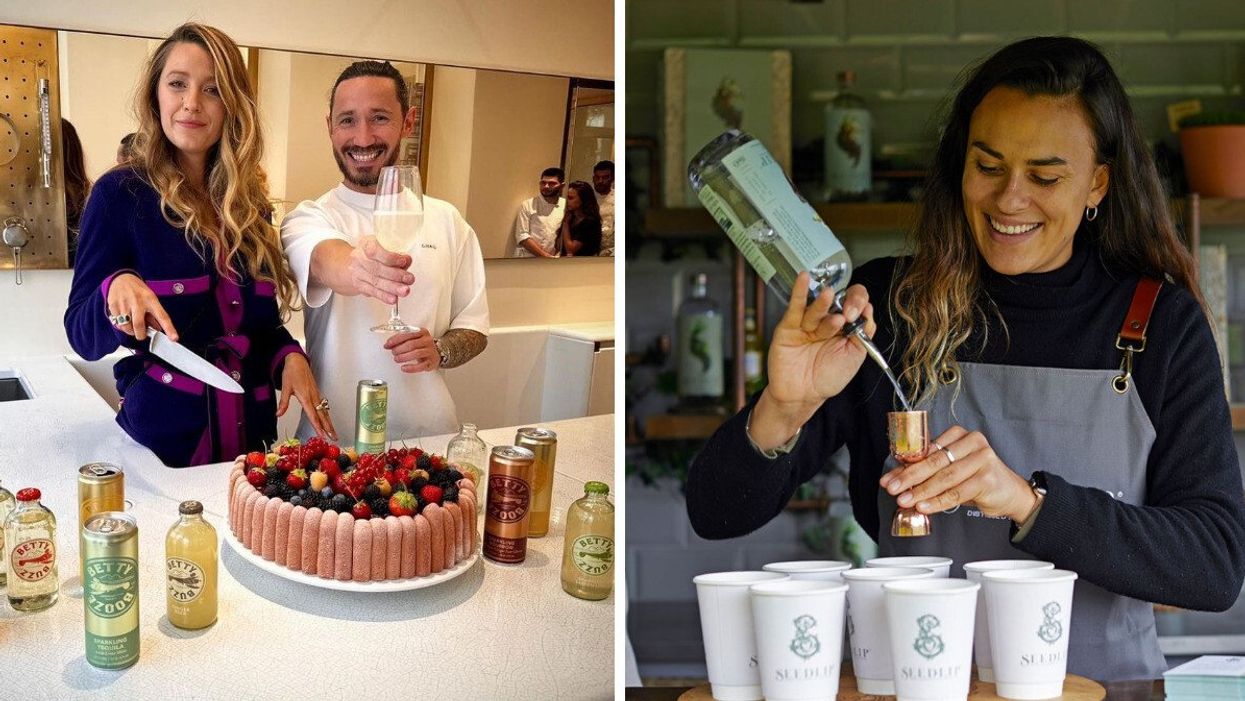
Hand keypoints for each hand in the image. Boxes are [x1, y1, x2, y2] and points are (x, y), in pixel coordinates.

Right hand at [106, 273, 177, 341]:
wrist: (121, 278)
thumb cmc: (138, 291)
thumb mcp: (150, 299)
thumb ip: (153, 315)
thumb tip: (158, 330)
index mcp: (151, 299)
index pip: (162, 316)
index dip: (169, 328)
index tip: (174, 338)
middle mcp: (137, 301)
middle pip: (139, 325)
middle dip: (141, 334)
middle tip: (142, 335)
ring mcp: (124, 303)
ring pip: (126, 326)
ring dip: (130, 331)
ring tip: (132, 326)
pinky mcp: (113, 306)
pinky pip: (117, 323)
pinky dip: (122, 326)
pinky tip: (124, 319)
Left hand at [276, 353, 337, 440]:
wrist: (298, 361)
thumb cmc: (292, 372)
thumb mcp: (285, 387)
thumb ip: (284, 402)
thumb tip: (279, 414)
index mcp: (306, 397)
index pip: (313, 415)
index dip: (318, 426)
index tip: (322, 435)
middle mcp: (314, 397)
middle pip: (323, 415)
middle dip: (329, 428)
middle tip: (333, 438)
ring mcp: (317, 395)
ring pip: (325, 412)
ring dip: (329, 423)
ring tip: (333, 432)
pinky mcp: (317, 393)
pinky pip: (324, 406)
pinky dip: (327, 415)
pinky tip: (328, 420)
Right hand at [348, 235, 414, 303]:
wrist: (356, 264)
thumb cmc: (374, 254)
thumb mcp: (384, 248)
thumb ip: (397, 254)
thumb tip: (407, 260)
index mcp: (366, 244)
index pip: (374, 250)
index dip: (390, 257)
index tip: (403, 261)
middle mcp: (359, 258)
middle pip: (377, 268)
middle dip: (396, 275)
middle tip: (409, 279)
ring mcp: (357, 272)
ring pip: (376, 281)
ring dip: (392, 288)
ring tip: (404, 290)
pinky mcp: (359, 285)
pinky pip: (372, 291)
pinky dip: (384, 296)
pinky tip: (393, 298)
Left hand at [384, 329, 440, 372]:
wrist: (435, 354)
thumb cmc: (421, 346)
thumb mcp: (413, 339)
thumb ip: (401, 340)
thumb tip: (388, 345)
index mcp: (422, 332)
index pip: (408, 334)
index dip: (396, 339)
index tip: (388, 344)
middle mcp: (427, 340)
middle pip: (411, 344)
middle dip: (399, 349)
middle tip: (393, 352)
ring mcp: (430, 351)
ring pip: (416, 354)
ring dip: (403, 357)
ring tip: (397, 359)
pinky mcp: (431, 362)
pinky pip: (421, 366)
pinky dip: (411, 368)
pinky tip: (404, 368)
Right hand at [748, 272, 875, 447]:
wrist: (803, 396)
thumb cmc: (828, 377)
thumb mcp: (855, 355)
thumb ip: (863, 332)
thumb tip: (869, 308)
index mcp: (845, 326)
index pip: (855, 304)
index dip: (858, 303)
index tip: (856, 316)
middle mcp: (826, 320)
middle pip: (838, 300)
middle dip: (846, 303)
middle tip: (847, 314)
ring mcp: (807, 323)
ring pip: (818, 306)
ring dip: (824, 301)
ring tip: (829, 296)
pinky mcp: (789, 327)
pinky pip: (795, 307)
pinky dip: (799, 292)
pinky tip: (804, 279)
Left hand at [879, 426, 1037, 522]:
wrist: (1010, 493)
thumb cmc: (977, 480)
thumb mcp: (951, 471)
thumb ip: (927, 471)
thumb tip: (895, 479)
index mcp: (959, 435)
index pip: (926, 451)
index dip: (905, 466)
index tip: (888, 479)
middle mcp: (972, 442)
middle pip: (934, 462)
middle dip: (909, 478)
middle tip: (892, 489)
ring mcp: (982, 459)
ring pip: (944, 478)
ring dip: (921, 491)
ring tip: (905, 500)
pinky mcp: (987, 478)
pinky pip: (957, 492)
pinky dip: (938, 501)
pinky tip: (924, 506)